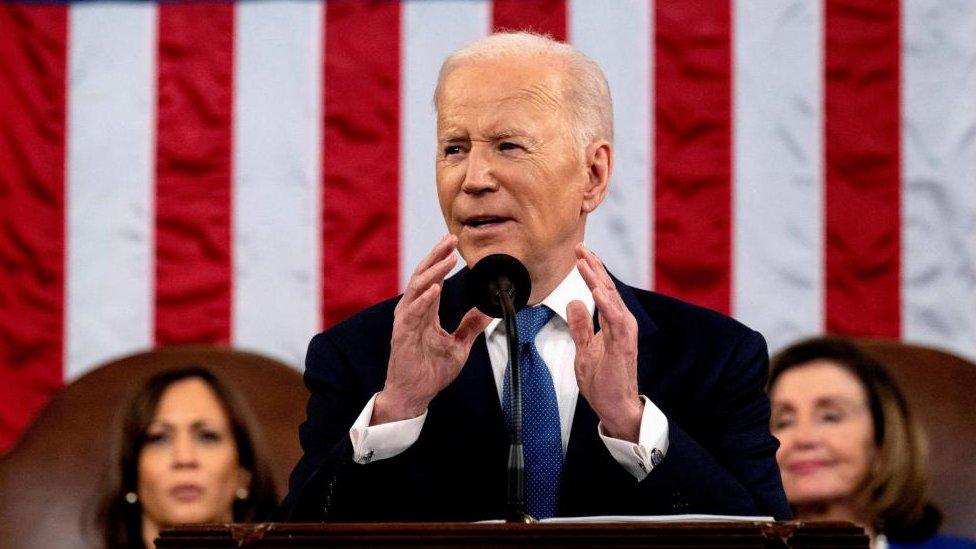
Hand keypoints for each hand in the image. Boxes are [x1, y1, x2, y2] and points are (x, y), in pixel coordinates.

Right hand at [372, 234, 490, 424]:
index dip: (441, 260)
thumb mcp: (459, 346)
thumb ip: (471, 326)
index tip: (454, 244)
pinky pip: (412, 313)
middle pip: (423, 275)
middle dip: (436, 256)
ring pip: (417, 289)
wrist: (415, 395)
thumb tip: (488, 311)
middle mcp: (414, 311)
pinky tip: (435, 289)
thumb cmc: (430, 371)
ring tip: (447, 259)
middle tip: (450, 239)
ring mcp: (406, 322)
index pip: (433, 278)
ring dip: (433, 272)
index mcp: (426, 311)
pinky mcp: (402, 335)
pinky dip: (423, 300)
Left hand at [566, 244, 642, 441]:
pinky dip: (606, 302)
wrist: (614, 406)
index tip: (579, 253)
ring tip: (585, 261)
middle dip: (593, 266)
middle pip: (606, 288)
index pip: (601, 290)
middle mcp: (621, 323)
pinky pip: (615, 319)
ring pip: (611, 298)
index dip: (590, 271)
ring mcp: (624, 332)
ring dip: (597, 278)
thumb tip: (574, 302)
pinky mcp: (623, 344)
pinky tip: (596, 289)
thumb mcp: (584, 348)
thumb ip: (581, 325)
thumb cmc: (603, 381)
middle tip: (579, 246)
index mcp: (612, 323)